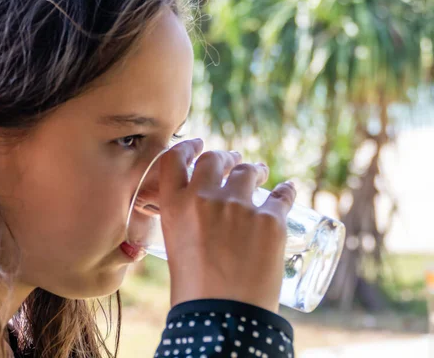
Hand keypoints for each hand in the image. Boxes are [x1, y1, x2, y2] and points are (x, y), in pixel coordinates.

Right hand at [159, 139, 295, 312]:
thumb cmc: (196, 292)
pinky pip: (282, 194)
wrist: (226, 318)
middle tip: (234, 160)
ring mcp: (239, 206)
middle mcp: (204, 197)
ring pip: (249, 171)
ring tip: (261, 172)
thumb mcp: (177, 248)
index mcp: (175, 206)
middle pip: (215, 159)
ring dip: (254, 169)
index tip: (197, 144)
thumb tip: (202, 217)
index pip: (175, 159)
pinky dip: (285, 190)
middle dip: (225, 157)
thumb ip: (187, 223)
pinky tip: (288, 188)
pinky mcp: (270, 219)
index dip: (187, 147)